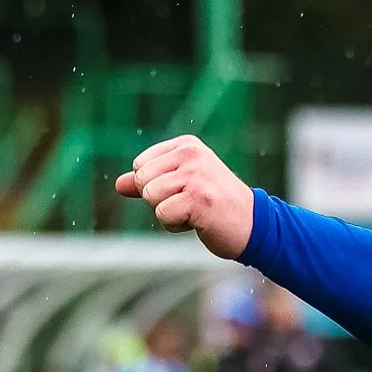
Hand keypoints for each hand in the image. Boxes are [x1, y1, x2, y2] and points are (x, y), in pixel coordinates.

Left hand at [116, 135, 254, 258]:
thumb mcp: (181, 186)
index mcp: (186, 145)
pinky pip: (162, 215)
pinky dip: (176, 226)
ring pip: (150, 197)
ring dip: (167, 214)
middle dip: (158, 201)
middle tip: (189, 203)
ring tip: (194, 211)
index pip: (140, 165)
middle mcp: (191, 154)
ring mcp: (196, 175)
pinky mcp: (198, 198)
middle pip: (142, 181)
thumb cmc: (215, 205)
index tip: (184, 191)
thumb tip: (118, 184)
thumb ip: (149, 182)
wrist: (253, 224)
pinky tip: (199, 221)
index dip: (155, 187)